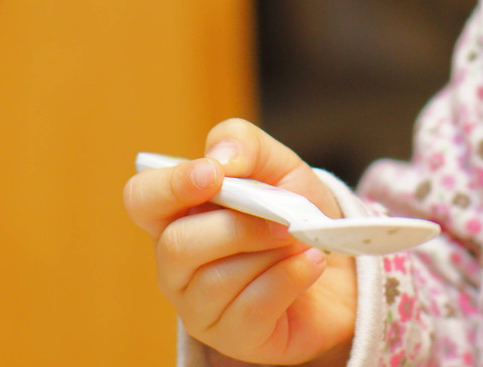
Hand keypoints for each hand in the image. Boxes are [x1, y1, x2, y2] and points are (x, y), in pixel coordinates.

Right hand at [122, 118, 356, 365]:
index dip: (169, 186)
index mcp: (177, 213)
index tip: (213, 175)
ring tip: (300, 241)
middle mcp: (176, 263)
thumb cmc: (294, 214)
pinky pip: (251, 309)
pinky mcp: (234, 338)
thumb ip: (245, 144)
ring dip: (269, 253)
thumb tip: (219, 158)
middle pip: (177, 245)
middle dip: (240, 227)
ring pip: (216, 280)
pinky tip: (310, 264)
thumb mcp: (278, 165)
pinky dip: (288, 279)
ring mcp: (199, 306)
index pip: (141, 199)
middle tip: (284, 218)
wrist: (341, 268)